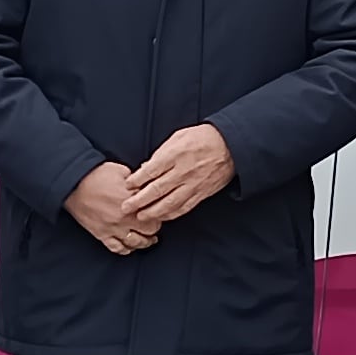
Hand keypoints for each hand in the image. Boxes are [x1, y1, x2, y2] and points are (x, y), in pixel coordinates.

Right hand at [67, 161, 163, 255]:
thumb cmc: (96, 175)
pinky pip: (117, 248)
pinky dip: (126, 249)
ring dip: (144, 241)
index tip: (160, 210)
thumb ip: (137, 181)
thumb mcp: (121, 171)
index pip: (155, 212)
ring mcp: (112, 228)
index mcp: (131, 200)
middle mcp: (123, 218)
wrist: (72, 184)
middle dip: (154, 227)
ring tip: (149, 239)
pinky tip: (130, 246)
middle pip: (149, 230)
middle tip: (155, 224)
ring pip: (135, 243)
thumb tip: (148, 183)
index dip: (160, 212)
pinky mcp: (101, 234)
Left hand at [122, 122, 236, 227]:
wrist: (230, 146)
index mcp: (175, 155)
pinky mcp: (201, 193)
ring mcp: (193, 184)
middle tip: (125, 208)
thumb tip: (145, 167)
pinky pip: (184, 207)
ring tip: (141, 216)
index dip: (136, 180)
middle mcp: (183, 172)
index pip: (150, 171)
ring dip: (153, 212)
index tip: (127, 185)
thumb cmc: (203, 138)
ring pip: (169, 203)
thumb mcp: (178, 137)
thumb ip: (161, 153)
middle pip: (156, 190)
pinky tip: (162, 217)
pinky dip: (172, 214)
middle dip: (138, 201)